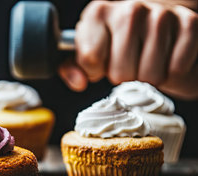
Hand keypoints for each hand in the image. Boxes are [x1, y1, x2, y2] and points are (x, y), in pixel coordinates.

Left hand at [58, 0, 197, 99]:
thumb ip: (74, 69)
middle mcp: (129, 9)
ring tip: (145, 64)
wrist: (159, 27)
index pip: (90, 59)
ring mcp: (160, 15)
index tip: (101, 64)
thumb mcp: (90, 54)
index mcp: (98, 13)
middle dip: (123, 78)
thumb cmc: (119, 45)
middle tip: (127, 66)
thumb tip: (78, 81)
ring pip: (149, 75)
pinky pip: (175, 71)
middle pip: (120, 73)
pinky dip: (171, 75)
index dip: (95, 71)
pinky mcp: (189, 24)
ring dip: (147, 80)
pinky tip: (166, 61)